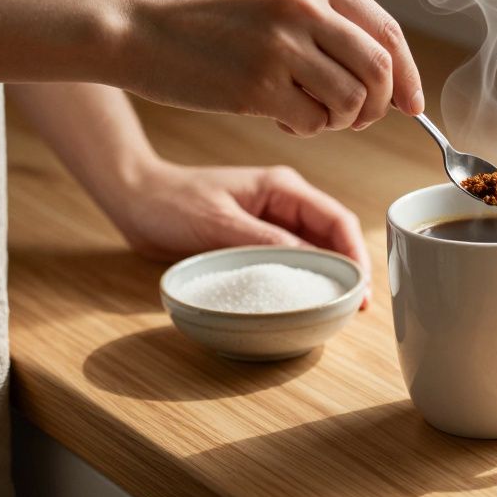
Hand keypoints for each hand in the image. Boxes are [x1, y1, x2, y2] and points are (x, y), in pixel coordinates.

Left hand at [108, 160, 371, 303]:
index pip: (336, 219)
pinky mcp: (258, 241)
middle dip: (349, 270)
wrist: (136, 199)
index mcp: (283, 188)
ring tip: (341, 309)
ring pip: (316, 251)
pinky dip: (303, 280)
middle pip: (333, 237)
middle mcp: (285, 203)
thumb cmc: (172, 202)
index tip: (359, 285)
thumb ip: (263, 240)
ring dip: (328, 277)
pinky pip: (291, 261)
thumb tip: (305, 262)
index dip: (354, 253)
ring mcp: (273, 222)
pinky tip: (308, 301)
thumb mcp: (218, 222)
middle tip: (356, 306)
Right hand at [113, 0, 424, 135]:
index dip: (407, 74)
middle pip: (379, 70)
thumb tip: (385, 71)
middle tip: (356, 118)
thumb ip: (325, 20)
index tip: (411, 103)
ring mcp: (281, 45)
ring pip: (352, 101)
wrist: (133, 26)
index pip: (387, 31)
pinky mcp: (258, 85)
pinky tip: (280, 116)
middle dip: (378, 105)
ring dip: (340, 120)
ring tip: (308, 112)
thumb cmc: (203, 18)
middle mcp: (303, 5)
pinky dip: (308, 128)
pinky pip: (314, 122)